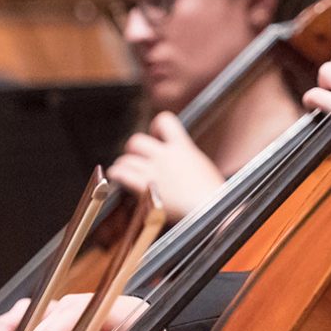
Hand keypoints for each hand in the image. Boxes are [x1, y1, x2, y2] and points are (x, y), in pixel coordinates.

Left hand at [107, 113, 225, 222]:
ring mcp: (154, 171)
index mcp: (182, 147)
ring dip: (124, 164)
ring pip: (126, 159)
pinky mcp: (145, 188)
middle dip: (134, 149)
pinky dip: (117, 174)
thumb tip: (182, 160)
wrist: (209, 209)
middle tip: (137, 157)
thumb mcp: (202, 166)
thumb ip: (186, 158)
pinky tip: (117, 176)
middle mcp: (165, 156)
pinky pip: (123, 175)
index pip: (165, 121)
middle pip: (137, 140)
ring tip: (124, 169)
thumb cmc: (213, 194)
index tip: (156, 136)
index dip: (156, 126)